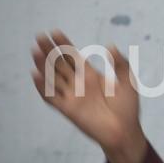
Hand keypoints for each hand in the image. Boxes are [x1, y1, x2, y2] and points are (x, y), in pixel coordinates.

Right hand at [31, 29, 147, 162]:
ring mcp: (71, 95)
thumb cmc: (127, 107)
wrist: (124, 131)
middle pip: (59, 63)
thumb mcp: (127, 82)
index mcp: (90, 75)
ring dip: (43, 65)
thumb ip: (120, 64)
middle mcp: (78, 83)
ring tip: (35, 50)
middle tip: (40, 36)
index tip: (55, 31)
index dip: (64, 44)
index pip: (72, 56)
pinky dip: (43, 87)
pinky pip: (51, 97)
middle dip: (50, 50)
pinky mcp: (68, 109)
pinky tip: (36, 75)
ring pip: (52, 77)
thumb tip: (111, 46)